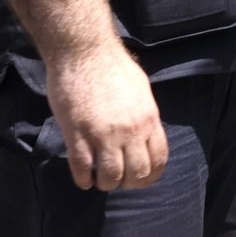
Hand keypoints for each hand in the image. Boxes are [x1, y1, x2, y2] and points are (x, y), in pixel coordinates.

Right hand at [47, 40, 167, 190]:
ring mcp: (103, 134)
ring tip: (100, 179)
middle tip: (119, 180)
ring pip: (110, 176)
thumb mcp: (141, 91)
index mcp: (148, 119)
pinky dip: (83, 179)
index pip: (158, 159)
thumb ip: (144, 116)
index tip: (140, 179)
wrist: (85, 53)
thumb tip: (145, 136)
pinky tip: (84, 179)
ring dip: (105, 183)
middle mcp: (130, 130)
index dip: (150, 176)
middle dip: (128, 183)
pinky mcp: (77, 134)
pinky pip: (82, 168)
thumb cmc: (114, 67)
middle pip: (136, 173)